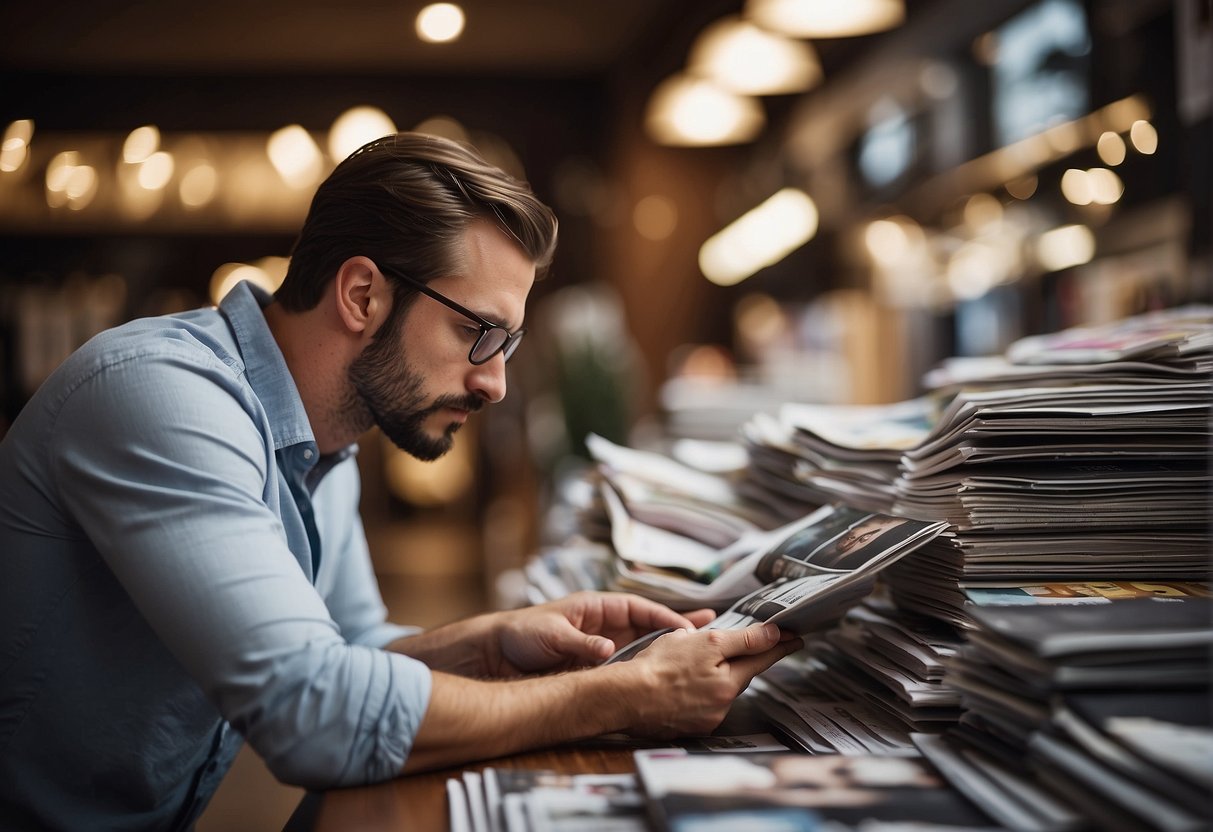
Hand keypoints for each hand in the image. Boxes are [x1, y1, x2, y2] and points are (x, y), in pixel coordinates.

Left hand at [489, 591, 714, 675]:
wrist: (496, 653)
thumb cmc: (522, 634)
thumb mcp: (552, 635)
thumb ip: (582, 644)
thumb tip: (609, 651)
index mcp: (596, 607)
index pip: (639, 608)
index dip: (665, 616)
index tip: (688, 628)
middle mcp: (603, 624)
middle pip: (648, 624)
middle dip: (678, 625)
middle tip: (712, 625)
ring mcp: (601, 643)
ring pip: (642, 644)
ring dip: (666, 647)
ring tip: (697, 649)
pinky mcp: (594, 663)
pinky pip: (626, 663)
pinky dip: (644, 666)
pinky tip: (663, 673)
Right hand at [619, 622, 802, 737]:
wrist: (626, 697)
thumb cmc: (660, 666)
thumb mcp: (705, 643)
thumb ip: (743, 640)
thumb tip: (772, 635)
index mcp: (729, 681)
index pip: (763, 659)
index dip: (780, 646)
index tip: (796, 639)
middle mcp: (722, 703)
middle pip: (740, 675)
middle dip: (740, 660)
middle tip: (743, 644)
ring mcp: (705, 718)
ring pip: (719, 688)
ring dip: (714, 675)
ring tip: (688, 664)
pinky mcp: (688, 725)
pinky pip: (701, 702)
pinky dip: (697, 691)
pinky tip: (679, 683)